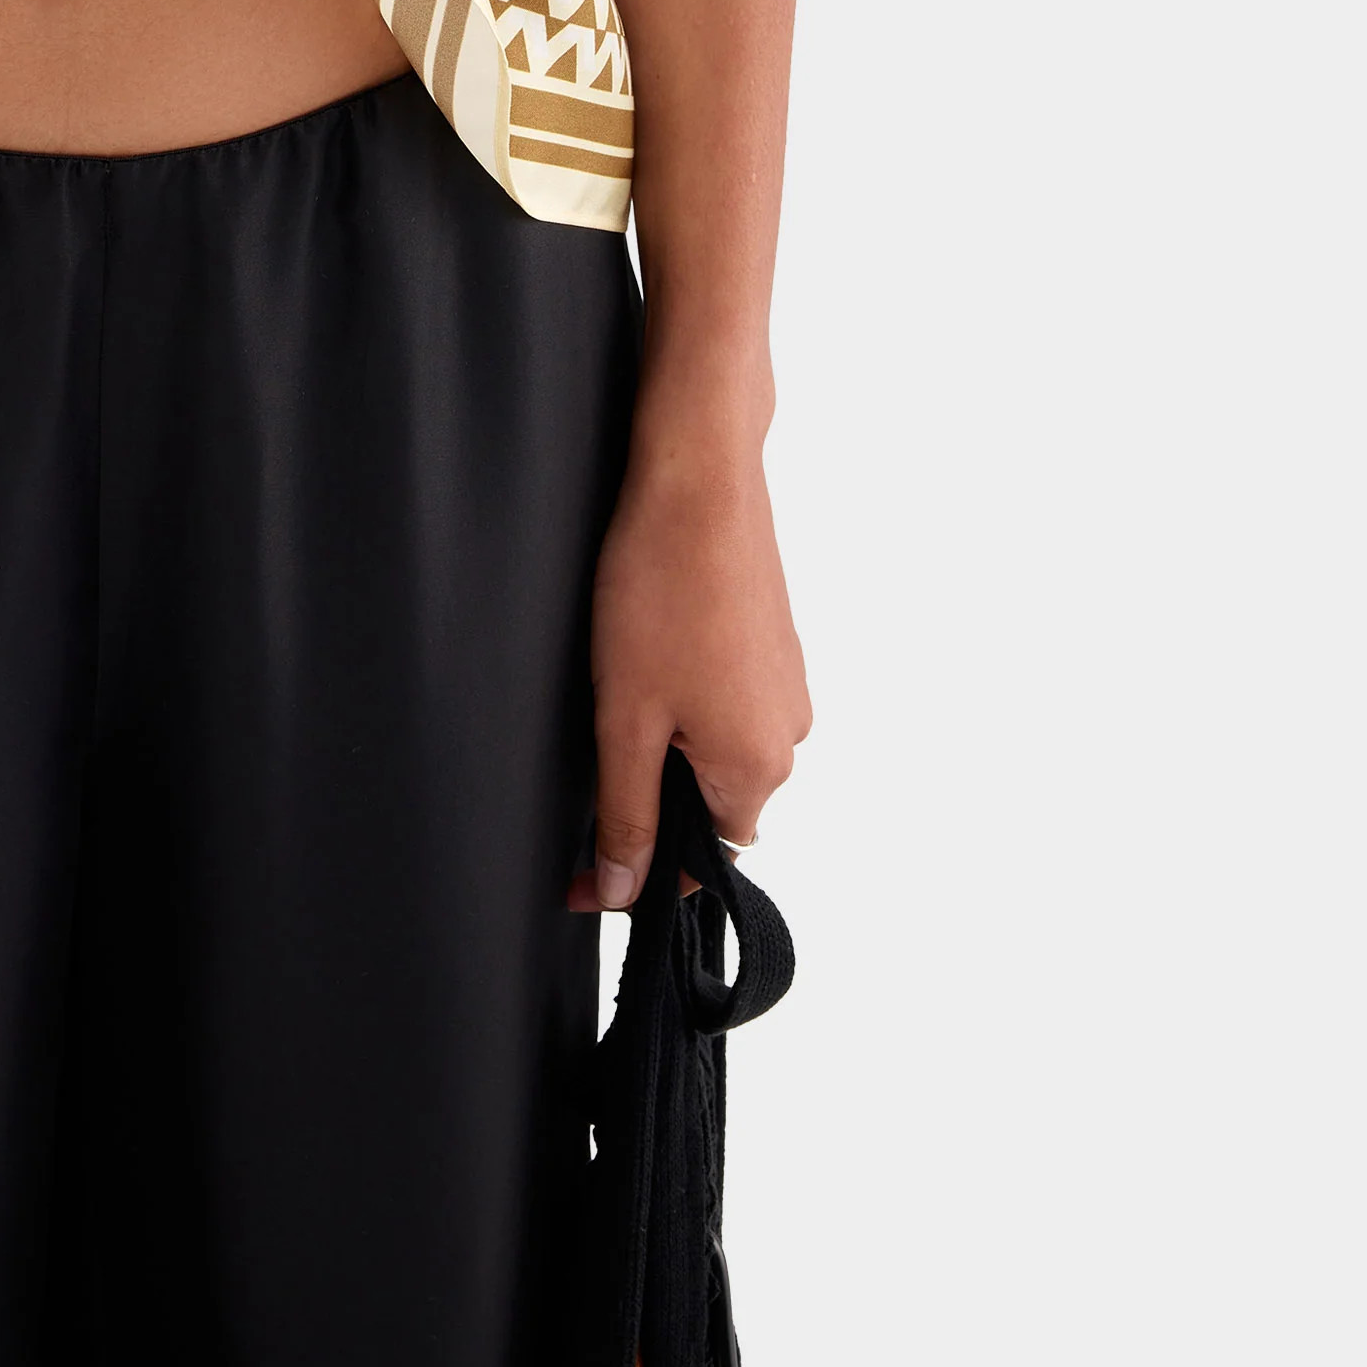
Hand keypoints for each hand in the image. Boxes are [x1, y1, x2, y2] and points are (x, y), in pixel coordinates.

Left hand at [572, 418, 809, 915]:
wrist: (700, 474)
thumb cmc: (662, 587)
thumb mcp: (626, 717)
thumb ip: (627, 814)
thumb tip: (623, 892)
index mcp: (759, 767)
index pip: (702, 861)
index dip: (636, 869)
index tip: (577, 868)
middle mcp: (789, 732)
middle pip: (709, 802)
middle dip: (649, 791)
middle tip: (593, 737)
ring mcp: (786, 682)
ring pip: (714, 745)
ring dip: (665, 735)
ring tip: (619, 678)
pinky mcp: (774, 640)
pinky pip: (727, 696)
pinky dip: (685, 691)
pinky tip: (648, 644)